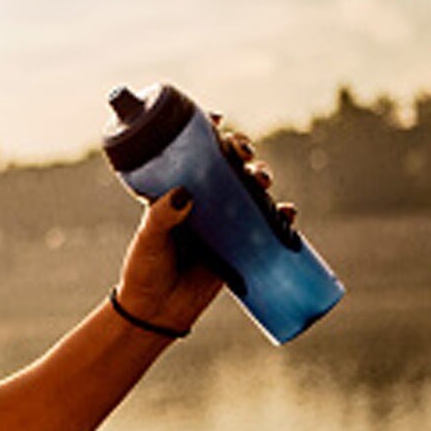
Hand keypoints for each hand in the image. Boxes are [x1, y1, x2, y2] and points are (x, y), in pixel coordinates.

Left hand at [115, 120, 295, 335]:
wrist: (156, 313)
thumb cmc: (144, 271)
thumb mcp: (149, 239)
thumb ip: (162, 217)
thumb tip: (184, 195)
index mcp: (174, 191)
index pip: (192, 153)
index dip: (207, 132)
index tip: (217, 118)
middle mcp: (201, 201)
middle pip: (227, 164)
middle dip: (241, 150)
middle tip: (242, 152)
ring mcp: (222, 222)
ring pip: (249, 188)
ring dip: (261, 176)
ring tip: (262, 180)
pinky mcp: (240, 246)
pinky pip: (266, 224)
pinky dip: (281, 216)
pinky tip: (286, 213)